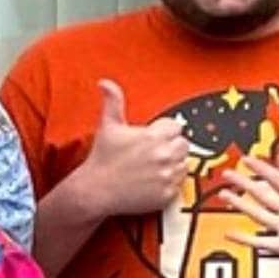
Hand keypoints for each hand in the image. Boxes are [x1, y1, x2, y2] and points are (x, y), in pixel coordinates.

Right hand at [66, 78, 193, 224]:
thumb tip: (105, 82)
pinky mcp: (167, 195)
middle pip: (183, 145)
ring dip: (172, 166)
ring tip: (152, 170)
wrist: (95, 191)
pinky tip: (152, 183)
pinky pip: (179, 186)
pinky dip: (169, 185)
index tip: (151, 140)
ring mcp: (167, 176)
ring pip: (183, 165)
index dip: (163, 132)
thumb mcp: (108, 127)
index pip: (175, 127)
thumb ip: (113, 101)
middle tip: (152, 155)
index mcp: (153, 136)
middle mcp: (163, 155)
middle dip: (171, 148)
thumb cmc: (101, 159)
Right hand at [225, 152, 278, 277]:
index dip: (264, 169)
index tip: (249, 159)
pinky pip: (261, 242)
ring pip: (258, 213)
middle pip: (264, 194)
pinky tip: (230, 233)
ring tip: (224, 195)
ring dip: (240, 204)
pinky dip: (244, 239)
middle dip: (245, 183)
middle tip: (228, 173)